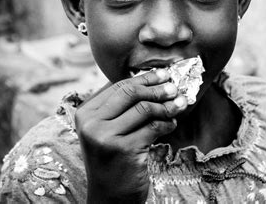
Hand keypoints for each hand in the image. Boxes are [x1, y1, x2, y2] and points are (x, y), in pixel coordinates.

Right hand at [75, 69, 187, 202]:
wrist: (109, 197)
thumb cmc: (113, 159)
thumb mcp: (107, 131)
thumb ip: (121, 107)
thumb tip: (151, 78)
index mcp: (85, 113)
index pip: (118, 86)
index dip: (143, 78)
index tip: (163, 73)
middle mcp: (91, 123)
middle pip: (130, 93)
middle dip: (157, 87)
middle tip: (175, 86)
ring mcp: (105, 137)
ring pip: (144, 109)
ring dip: (167, 105)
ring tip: (181, 104)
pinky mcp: (124, 150)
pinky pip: (153, 127)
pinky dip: (167, 123)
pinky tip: (172, 124)